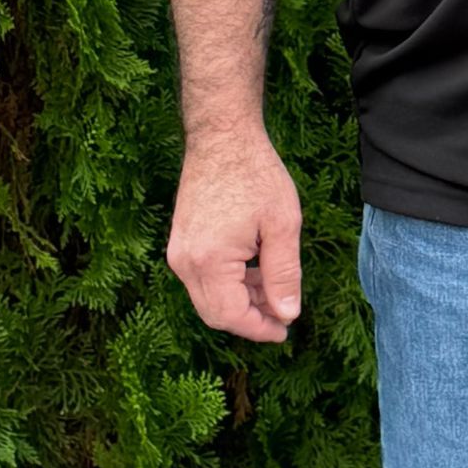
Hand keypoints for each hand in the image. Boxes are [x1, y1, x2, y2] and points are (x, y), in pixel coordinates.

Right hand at [167, 129, 302, 343]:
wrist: (222, 136)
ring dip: (241, 301)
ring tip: (275, 291)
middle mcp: (185, 262)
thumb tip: (288, 314)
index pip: (231, 316)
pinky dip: (229, 284)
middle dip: (251, 318)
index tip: (285, 330)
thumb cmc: (255, 173)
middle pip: (215, 313)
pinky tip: (255, 272)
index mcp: (208, 261)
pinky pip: (203, 279)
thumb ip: (284, 273)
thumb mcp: (283, 224)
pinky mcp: (180, 243)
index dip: (260, 329)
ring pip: (209, 297)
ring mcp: (178, 253)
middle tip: (283, 315)